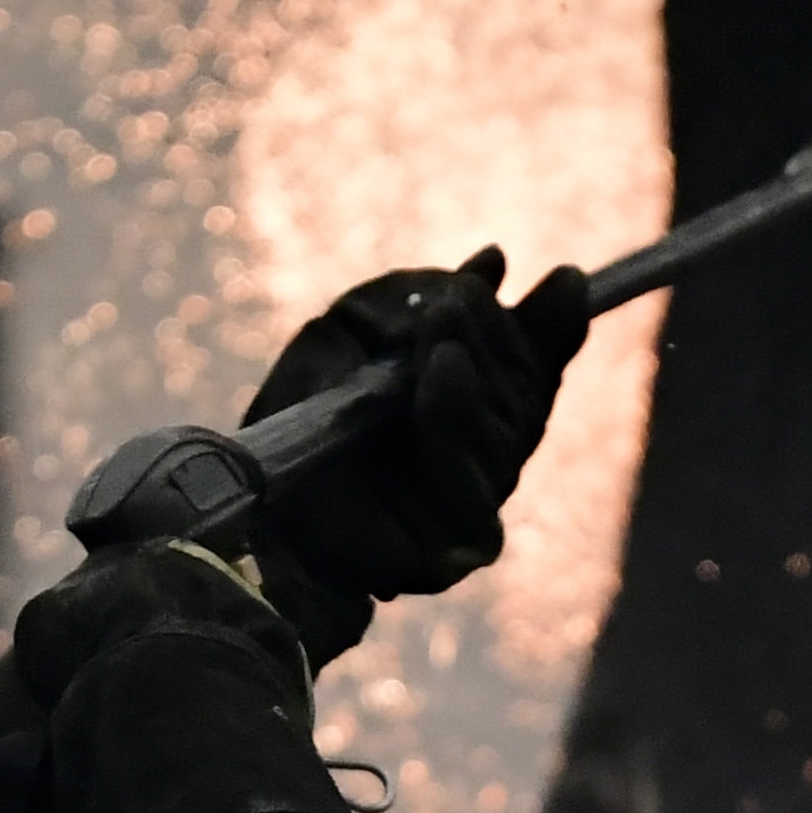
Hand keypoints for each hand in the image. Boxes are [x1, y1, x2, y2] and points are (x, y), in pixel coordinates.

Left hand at [241, 247, 592, 655]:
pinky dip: (457, 430)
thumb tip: (498, 259)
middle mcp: (478, 458)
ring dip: (478, 374)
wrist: (246, 492)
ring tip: (442, 325)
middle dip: (498, 339)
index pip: (534, 370)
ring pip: (508, 440)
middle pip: (526, 400)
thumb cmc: (300, 411)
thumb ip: (427, 297)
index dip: (553, 328)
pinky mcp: (448, 553)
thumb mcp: (360, 328)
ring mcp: (466, 505)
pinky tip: (441, 375)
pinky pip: (477, 498)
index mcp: (470, 409)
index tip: (565, 279)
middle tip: (458, 296)